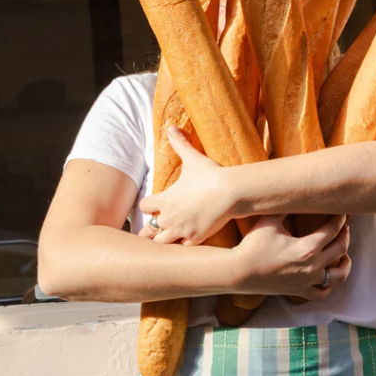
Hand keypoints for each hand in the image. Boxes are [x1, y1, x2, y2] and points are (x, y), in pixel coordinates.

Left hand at [139, 128, 234, 244]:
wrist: (230, 192)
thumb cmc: (211, 175)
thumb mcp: (193, 158)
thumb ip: (180, 144)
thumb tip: (171, 127)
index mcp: (165, 199)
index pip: (144, 207)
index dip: (147, 206)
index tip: (153, 207)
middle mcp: (169, 217)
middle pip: (149, 230)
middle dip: (149, 230)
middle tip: (150, 232)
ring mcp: (182, 230)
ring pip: (162, 243)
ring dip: (162, 242)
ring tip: (161, 244)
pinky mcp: (196, 238)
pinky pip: (182, 249)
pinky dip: (181, 248)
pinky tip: (183, 246)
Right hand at [232, 214, 351, 300]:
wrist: (238, 273)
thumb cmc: (252, 246)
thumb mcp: (270, 221)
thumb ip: (286, 208)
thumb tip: (296, 195)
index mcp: (307, 247)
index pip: (333, 230)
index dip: (340, 219)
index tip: (341, 213)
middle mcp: (312, 266)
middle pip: (340, 249)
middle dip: (345, 235)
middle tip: (343, 228)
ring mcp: (307, 281)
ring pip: (338, 276)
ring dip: (345, 264)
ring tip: (344, 256)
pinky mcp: (299, 291)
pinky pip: (321, 293)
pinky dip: (327, 286)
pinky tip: (326, 278)